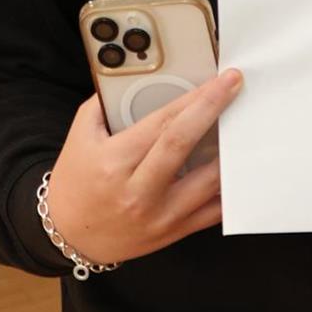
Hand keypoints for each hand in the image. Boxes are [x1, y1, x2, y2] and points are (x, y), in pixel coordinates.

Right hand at [43, 69, 243, 266]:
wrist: (69, 234)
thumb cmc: (76, 181)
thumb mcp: (80, 136)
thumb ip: (105, 103)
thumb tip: (138, 77)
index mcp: (114, 162)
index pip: (162, 122)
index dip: (195, 97)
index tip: (219, 80)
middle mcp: (138, 191)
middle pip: (184, 144)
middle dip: (214, 109)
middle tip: (234, 87)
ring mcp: (158, 216)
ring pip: (206, 182)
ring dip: (229, 152)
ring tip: (242, 128)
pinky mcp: (171, 233)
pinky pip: (211, 213)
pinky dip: (228, 191)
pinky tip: (237, 170)